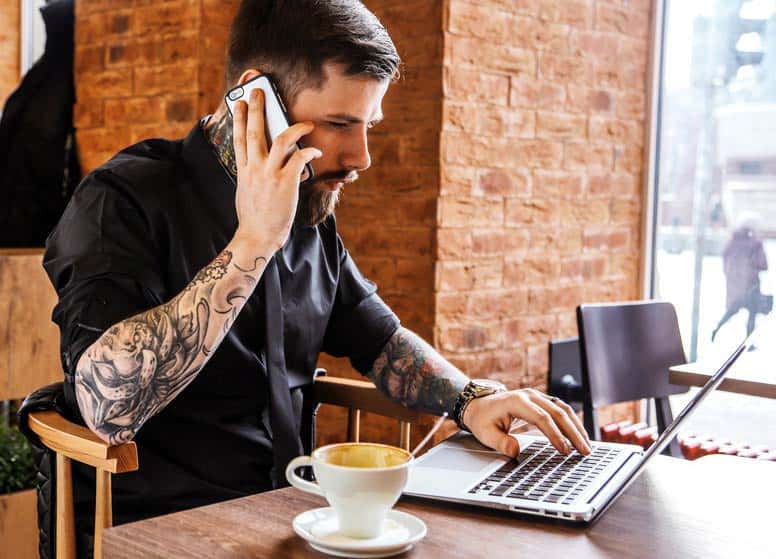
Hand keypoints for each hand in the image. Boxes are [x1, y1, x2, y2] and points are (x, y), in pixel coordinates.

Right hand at [232, 88, 321, 252]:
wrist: (257, 236)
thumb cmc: (254, 218)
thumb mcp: (246, 192)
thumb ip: (253, 175)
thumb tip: (261, 165)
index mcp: (244, 170)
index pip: (239, 138)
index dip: (239, 118)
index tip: (238, 102)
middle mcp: (255, 168)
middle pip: (255, 131)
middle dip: (257, 108)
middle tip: (259, 91)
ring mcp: (270, 174)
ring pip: (280, 140)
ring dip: (294, 126)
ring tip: (306, 122)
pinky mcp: (285, 182)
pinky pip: (299, 158)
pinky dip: (309, 151)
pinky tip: (315, 149)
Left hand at [462, 388, 591, 457]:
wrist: (479, 405)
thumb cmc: (483, 420)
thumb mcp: (485, 434)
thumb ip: (500, 442)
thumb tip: (515, 451)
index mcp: (517, 402)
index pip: (542, 418)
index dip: (555, 434)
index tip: (564, 450)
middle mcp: (530, 396)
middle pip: (558, 412)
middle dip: (573, 433)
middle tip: (584, 451)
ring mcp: (538, 397)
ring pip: (563, 409)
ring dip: (577, 427)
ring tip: (587, 446)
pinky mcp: (542, 401)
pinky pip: (561, 410)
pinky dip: (572, 423)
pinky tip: (580, 436)